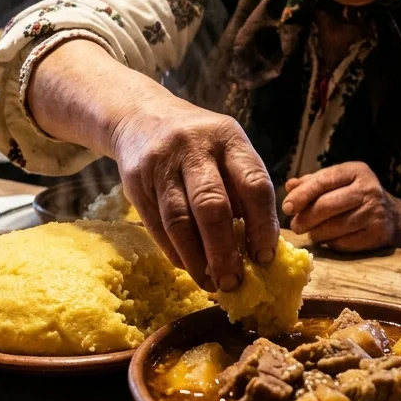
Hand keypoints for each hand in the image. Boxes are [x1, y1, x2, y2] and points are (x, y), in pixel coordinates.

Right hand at [108, 94, 278, 291]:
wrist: (141, 117)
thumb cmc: (200, 145)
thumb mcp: (227, 151)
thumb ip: (243, 191)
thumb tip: (259, 249)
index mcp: (229, 139)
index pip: (253, 185)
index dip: (262, 225)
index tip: (265, 258)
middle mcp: (194, 147)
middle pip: (211, 205)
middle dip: (224, 251)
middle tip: (234, 284)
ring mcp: (161, 163)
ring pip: (179, 220)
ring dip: (196, 259)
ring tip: (210, 284)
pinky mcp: (135, 181)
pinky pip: (157, 225)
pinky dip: (175, 252)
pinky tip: (189, 267)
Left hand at [282, 162, 400, 252]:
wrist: (393, 217)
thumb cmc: (357, 196)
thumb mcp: (338, 182)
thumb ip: (313, 183)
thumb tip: (289, 186)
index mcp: (356, 171)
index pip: (323, 181)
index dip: (302, 195)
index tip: (287, 207)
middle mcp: (368, 190)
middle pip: (327, 205)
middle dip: (306, 218)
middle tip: (295, 225)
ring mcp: (375, 213)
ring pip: (334, 227)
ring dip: (316, 233)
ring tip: (310, 233)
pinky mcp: (377, 234)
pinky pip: (344, 242)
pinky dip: (331, 243)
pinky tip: (328, 240)